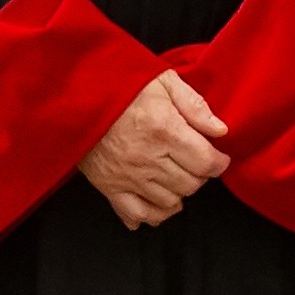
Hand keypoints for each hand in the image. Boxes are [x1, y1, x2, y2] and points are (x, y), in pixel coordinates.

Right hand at [80, 70, 230, 228]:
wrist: (74, 97)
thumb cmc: (119, 85)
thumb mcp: (161, 80)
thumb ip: (194, 105)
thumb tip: (220, 130)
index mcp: (163, 129)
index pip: (206, 162)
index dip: (218, 162)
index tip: (217, 157)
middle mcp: (147, 158)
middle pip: (191, 184)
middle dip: (200, 175)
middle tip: (194, 162)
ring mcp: (127, 176)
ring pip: (170, 202)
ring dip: (180, 192)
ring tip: (176, 176)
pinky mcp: (109, 187)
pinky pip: (139, 214)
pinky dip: (154, 214)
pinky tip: (160, 202)